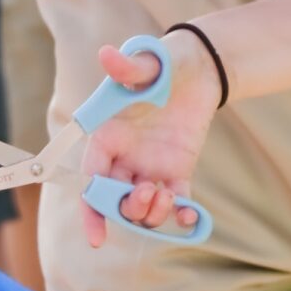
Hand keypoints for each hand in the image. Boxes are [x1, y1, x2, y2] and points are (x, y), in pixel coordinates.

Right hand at [78, 39, 219, 244]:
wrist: (198, 67)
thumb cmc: (164, 63)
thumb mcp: (148, 65)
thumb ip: (128, 67)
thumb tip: (107, 54)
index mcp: (107, 137)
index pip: (92, 179)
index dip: (92, 209)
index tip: (98, 236)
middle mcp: (124, 158)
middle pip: (115, 200)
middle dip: (127, 210)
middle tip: (151, 194)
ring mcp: (150, 167)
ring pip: (142, 206)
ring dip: (152, 213)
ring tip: (169, 198)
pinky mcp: (177, 170)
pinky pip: (177, 200)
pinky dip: (182, 214)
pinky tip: (193, 216)